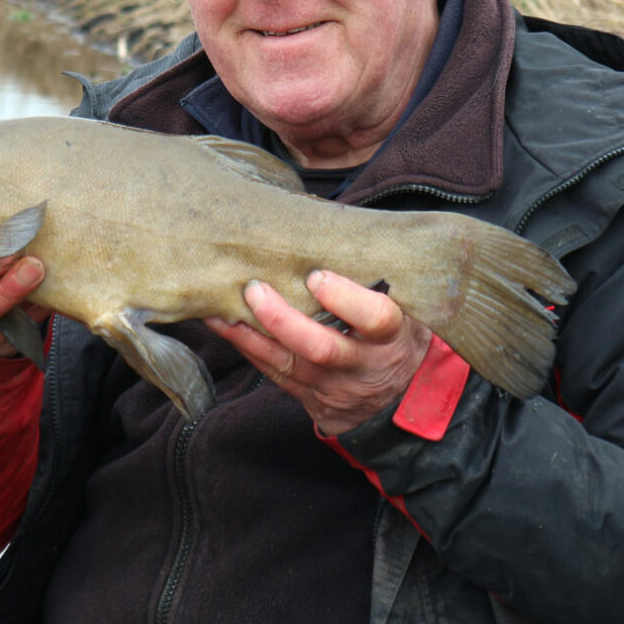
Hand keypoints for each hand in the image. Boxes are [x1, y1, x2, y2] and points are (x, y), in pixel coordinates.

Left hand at [205, 270, 430, 434]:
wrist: (404, 394)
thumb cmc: (396, 332)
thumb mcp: (404, 307)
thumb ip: (373, 278)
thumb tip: (327, 224)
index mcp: (392, 336)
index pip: (374, 318)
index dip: (344, 298)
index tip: (316, 276)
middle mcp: (363, 365)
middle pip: (320, 347)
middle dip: (282, 320)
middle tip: (253, 289)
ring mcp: (336, 387)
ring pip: (288, 365)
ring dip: (248, 335)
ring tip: (218, 309)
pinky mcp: (313, 400)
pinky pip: (276, 376)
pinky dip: (249, 349)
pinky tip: (226, 327)